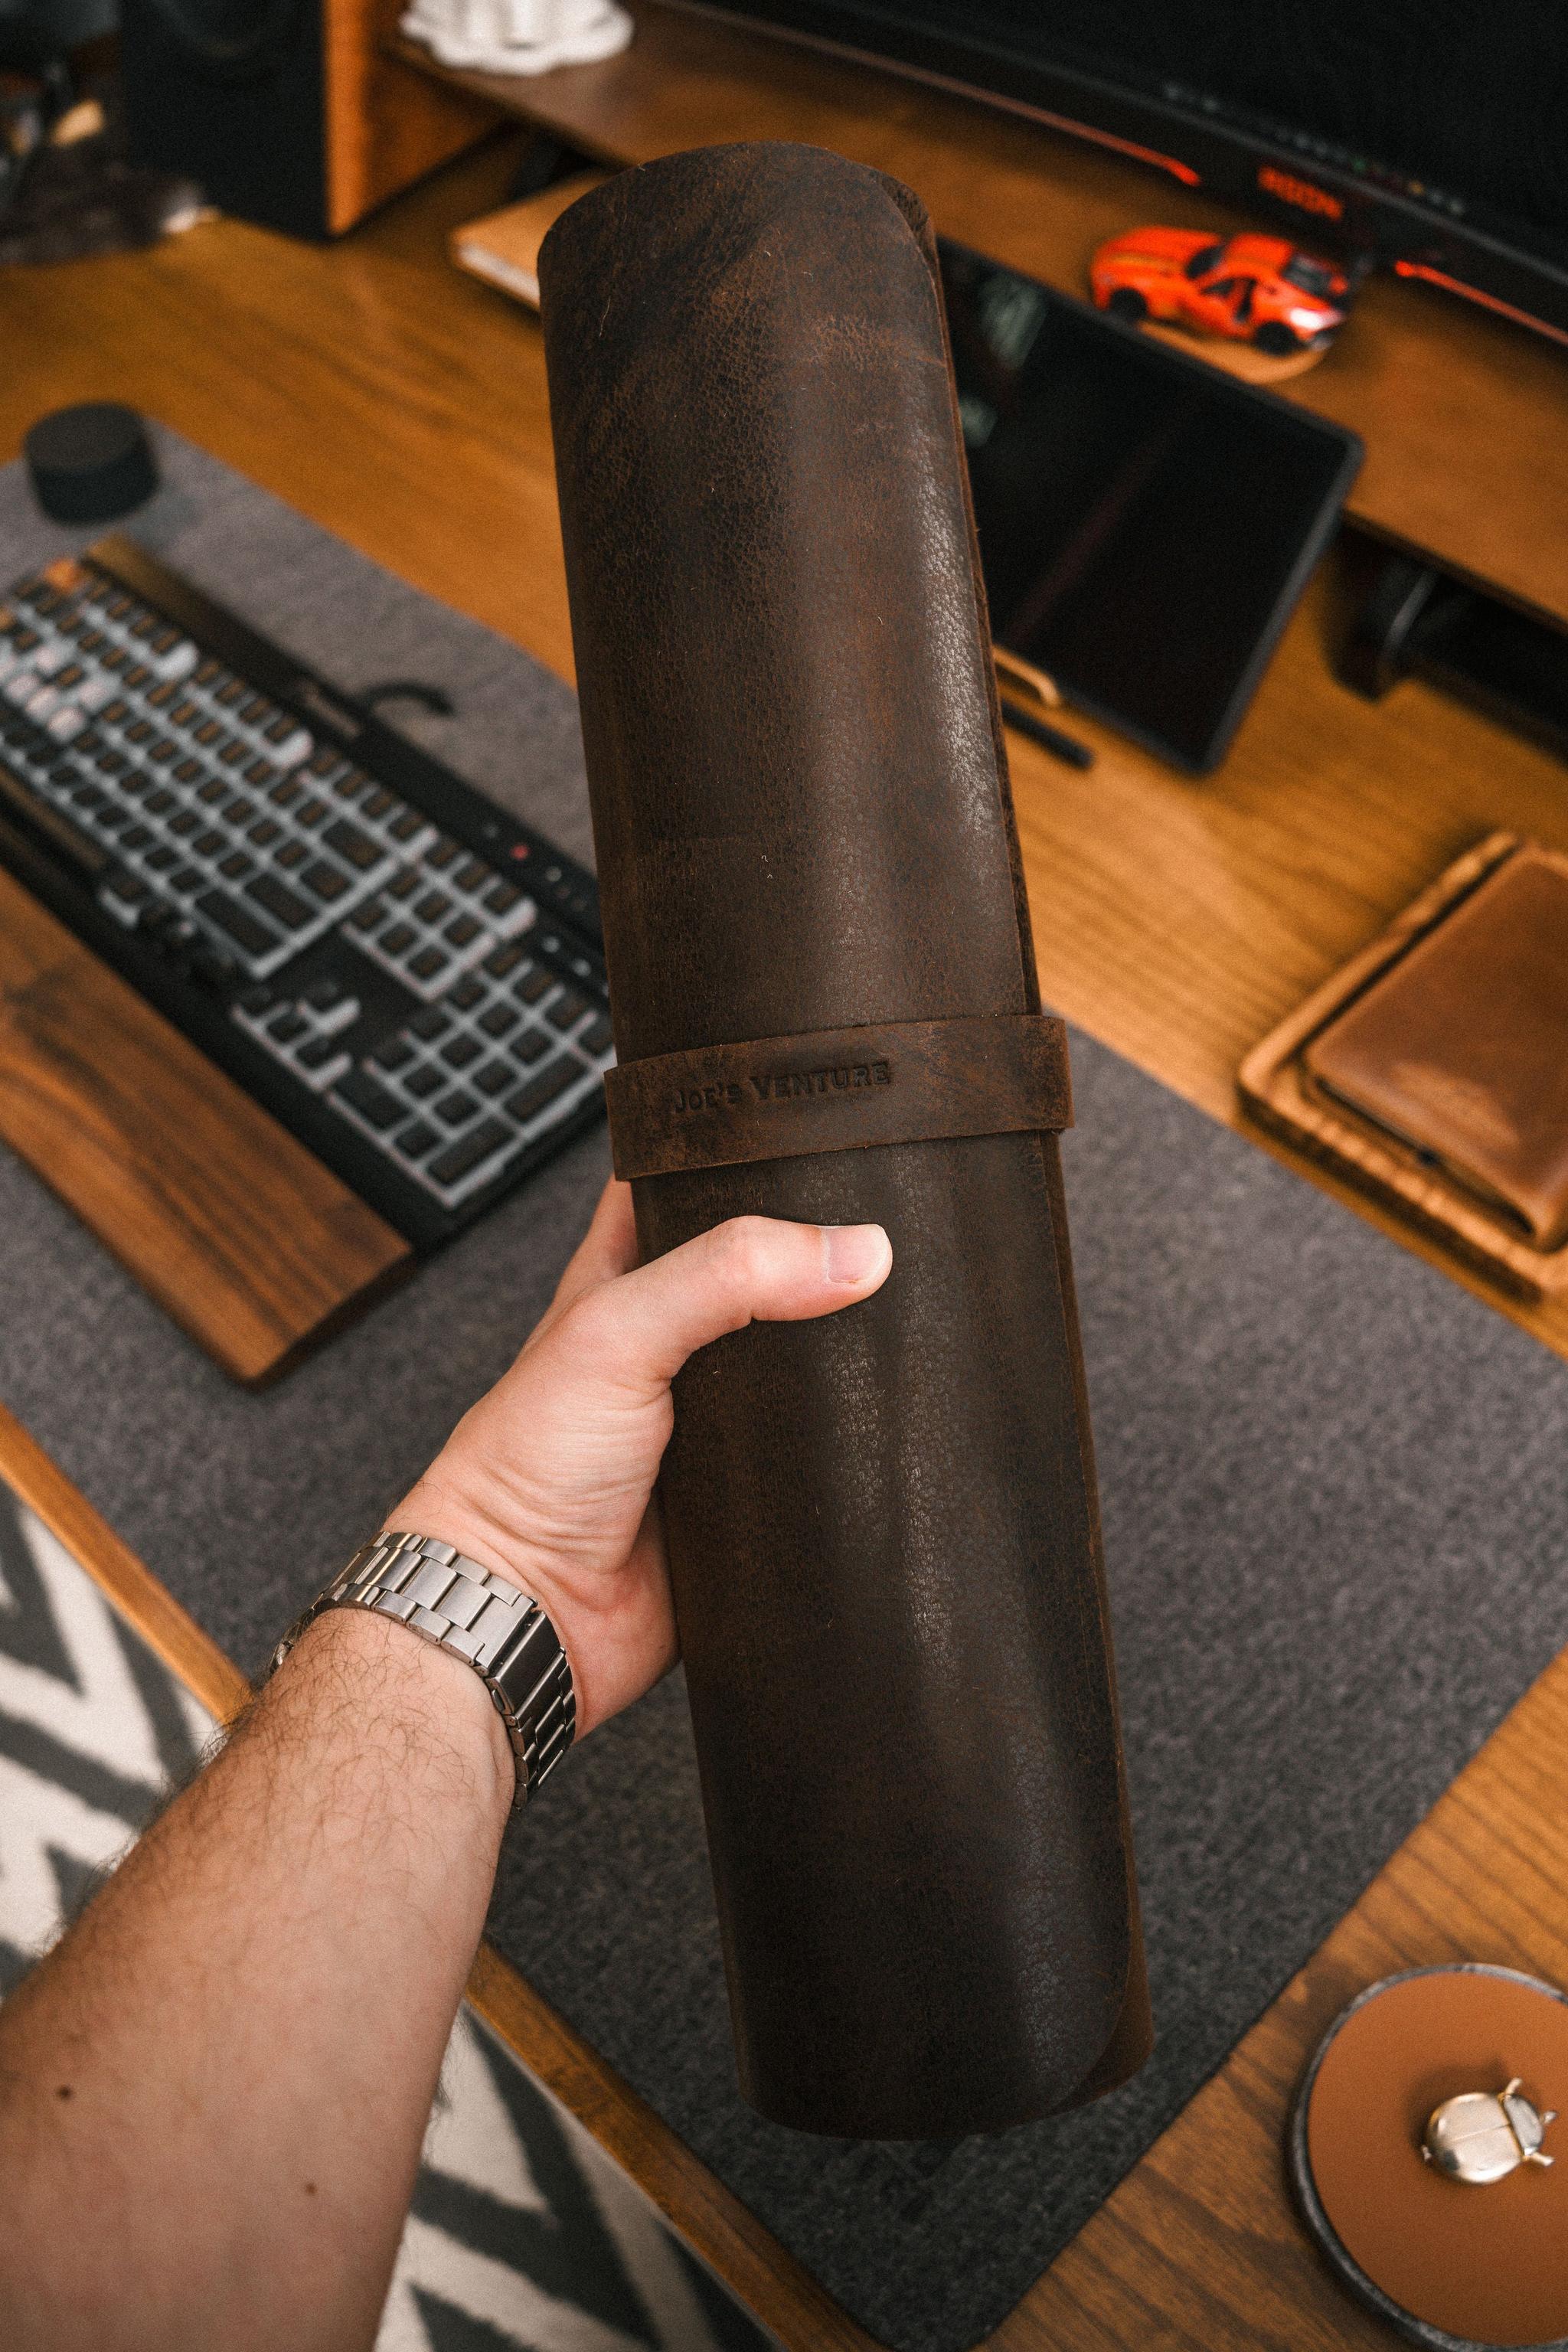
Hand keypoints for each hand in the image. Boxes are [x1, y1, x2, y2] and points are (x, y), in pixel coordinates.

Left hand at [392, 1179, 891, 1735]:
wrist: (530, 1614)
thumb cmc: (522, 1469)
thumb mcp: (615, 1333)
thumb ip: (726, 1276)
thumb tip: (852, 1251)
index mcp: (628, 1280)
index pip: (688, 1186)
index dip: (746, 1155)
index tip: (824, 1130)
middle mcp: (677, 1345)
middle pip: (769, 1276)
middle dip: (823, 1258)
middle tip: (894, 1231)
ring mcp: (719, 1422)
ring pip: (807, 1369)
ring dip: (849, 1358)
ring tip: (916, 1319)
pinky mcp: (754, 1494)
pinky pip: (823, 1460)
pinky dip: (856, 1446)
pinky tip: (893, 1425)